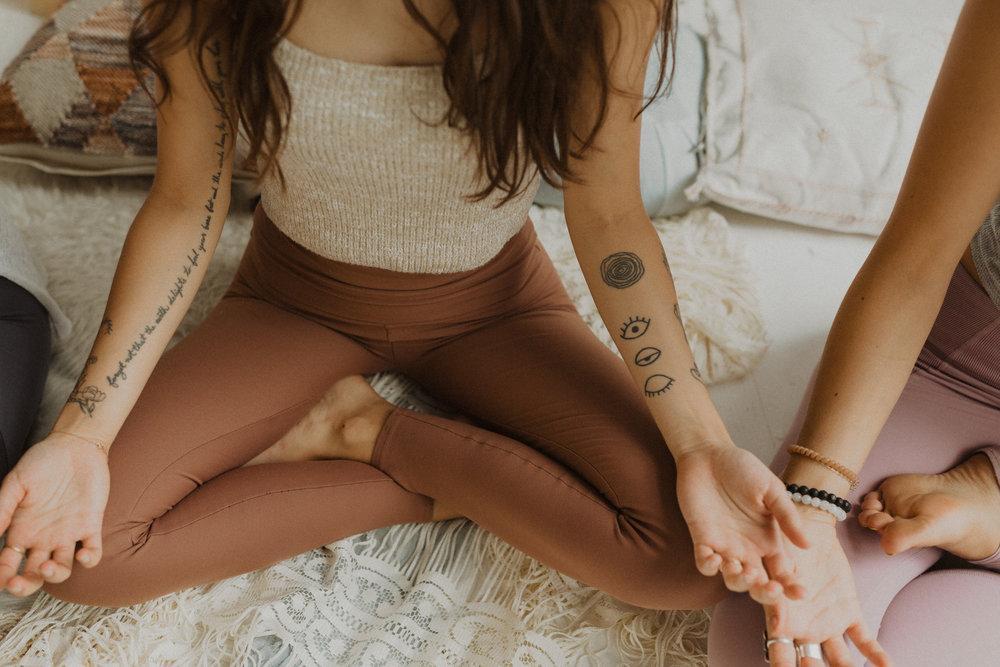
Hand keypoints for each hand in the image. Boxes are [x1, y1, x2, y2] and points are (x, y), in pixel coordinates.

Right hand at [0, 432, 109, 595]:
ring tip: (47, 565)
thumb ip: (2, 510)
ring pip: (61, 569)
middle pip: (33, 574)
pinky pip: (94, 551)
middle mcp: (43, 538)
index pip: (8, 563)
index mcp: (22, 531)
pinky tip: (82, 553)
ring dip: (54, 575)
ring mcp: (68, 533)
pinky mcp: (91, 525)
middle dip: (24, 585)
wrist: (75, 445)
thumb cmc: (42, 462)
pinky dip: (90, 559)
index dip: (2, 575)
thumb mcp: (15, 484)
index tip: (0, 578)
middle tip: (17, 582)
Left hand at [676, 444, 809, 601]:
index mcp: (769, 540)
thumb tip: (809, 545)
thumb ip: (787, 516)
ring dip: (738, 581)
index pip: (782, 571)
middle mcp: (748, 549)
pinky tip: (714, 557)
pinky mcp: (702, 539)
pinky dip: (708, 566)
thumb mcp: (771, 490)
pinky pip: (704, 563)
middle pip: (758, 584)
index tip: (800, 593)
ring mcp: (724, 546)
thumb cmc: (743, 469)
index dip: (791, 586)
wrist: (708, 454)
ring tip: (742, 568)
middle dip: (765, 594)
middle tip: (770, 588)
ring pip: (732, 579)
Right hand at [763, 512, 889, 666]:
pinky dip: (876, 654)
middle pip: (808, 660)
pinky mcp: (848, 611)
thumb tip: (778, 625)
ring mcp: (827, 621)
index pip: (778, 649)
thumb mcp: (775, 562)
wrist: (807, 524)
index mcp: (779, 614)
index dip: (782, 665)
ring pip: (838, 658)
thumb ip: (775, 591)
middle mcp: (802, 624)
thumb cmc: (781, 540)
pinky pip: (863, 639)